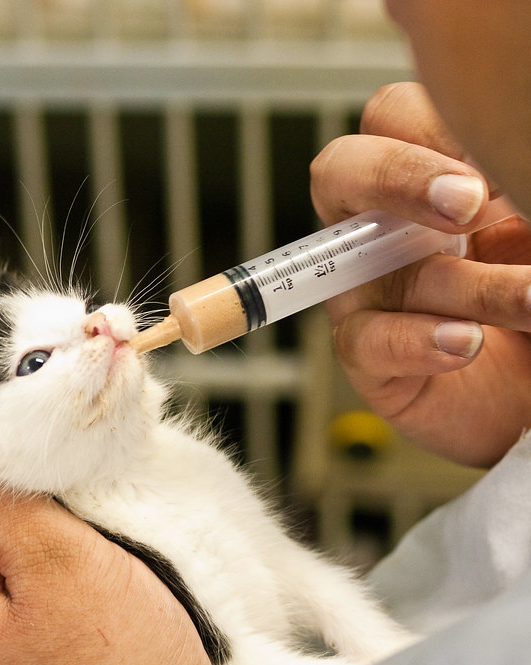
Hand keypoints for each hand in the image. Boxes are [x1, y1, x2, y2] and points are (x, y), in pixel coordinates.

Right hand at [310, 82, 530, 466]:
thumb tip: (507, 174)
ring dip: (472, 283)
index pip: (395, 118)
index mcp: (429, 177)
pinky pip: (367, 340)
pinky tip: (468, 342)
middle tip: (465, 202)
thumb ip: (516, 182)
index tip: (492, 158)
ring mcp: (370, 290)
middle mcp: (387, 225)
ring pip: (383, 267)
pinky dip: (417, 341)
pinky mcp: (370, 356)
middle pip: (343, 170)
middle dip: (396, 176)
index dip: (432, 127)